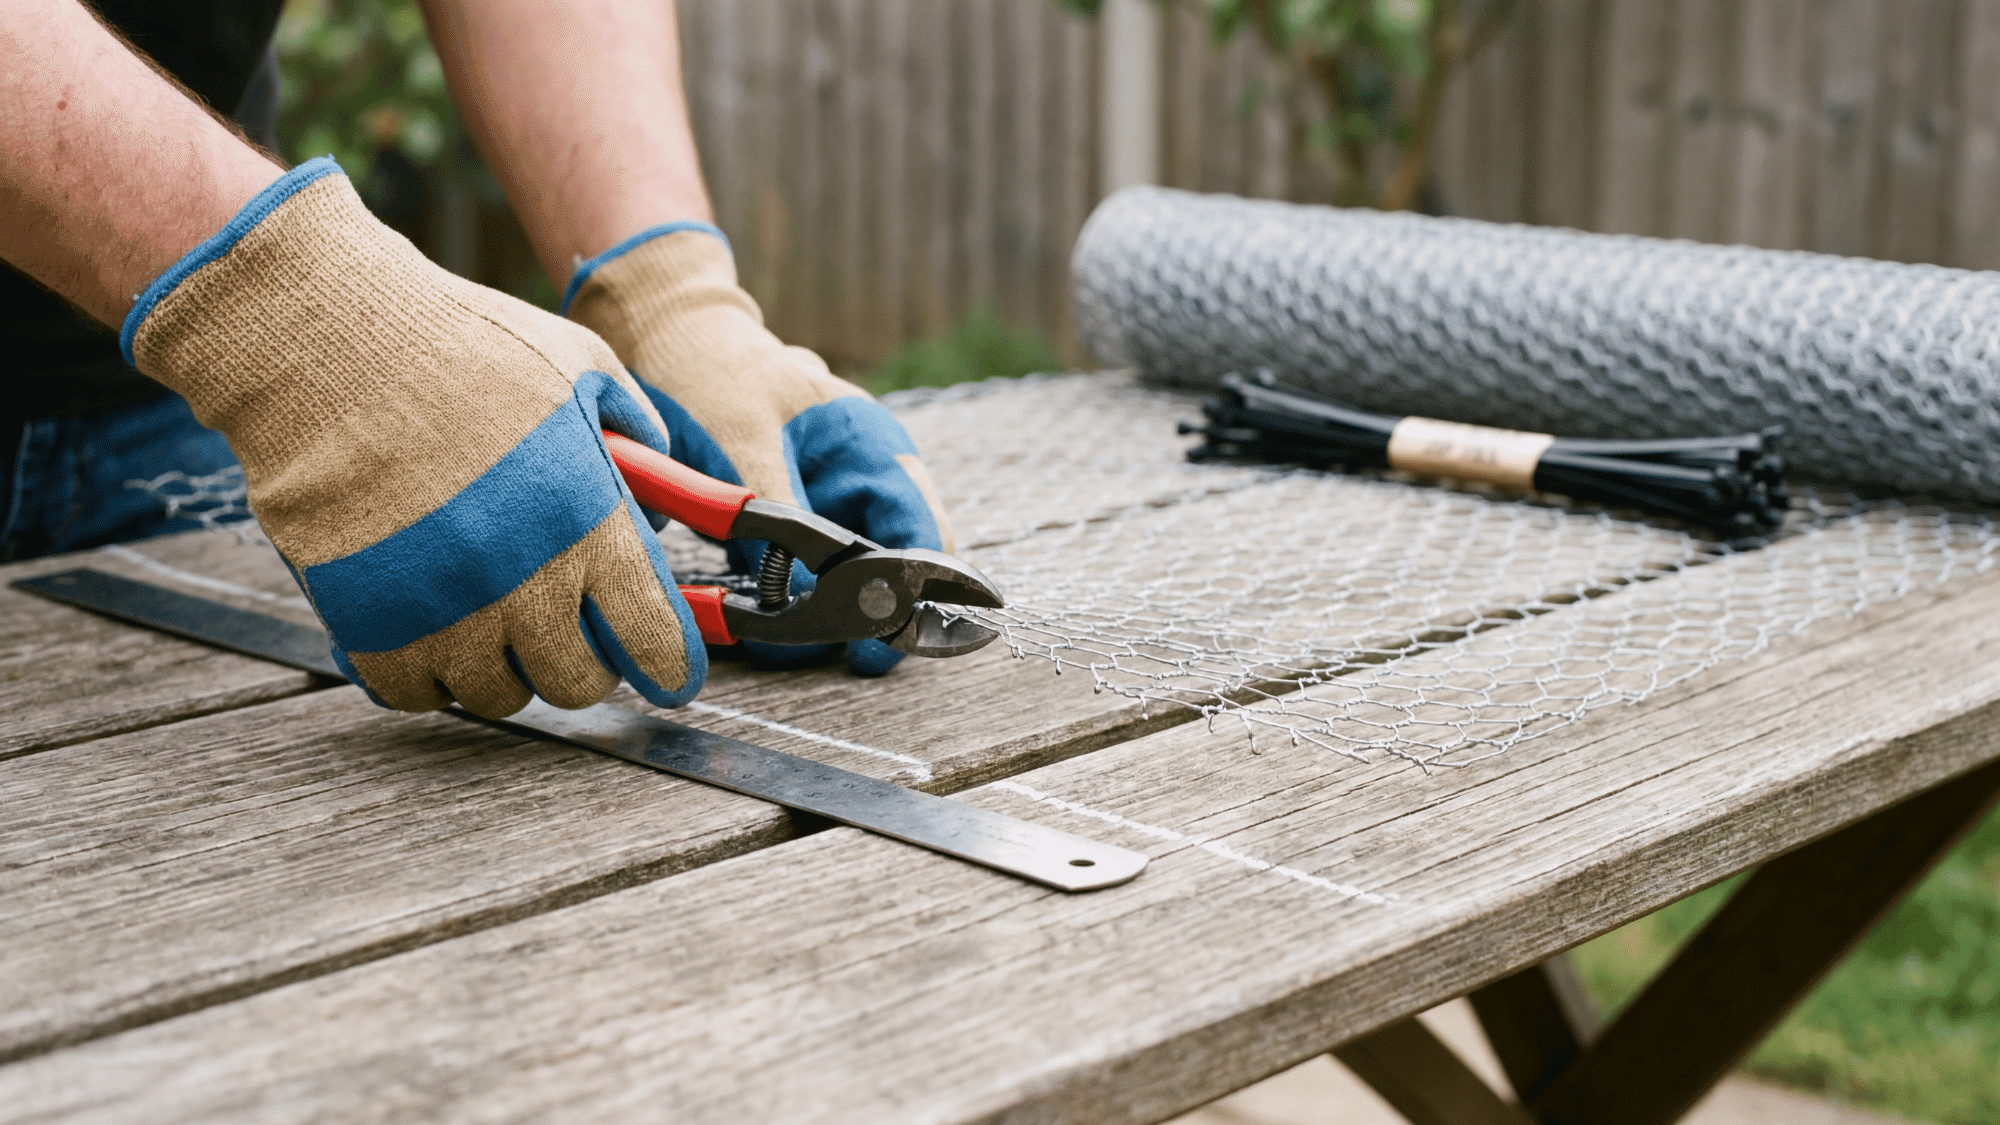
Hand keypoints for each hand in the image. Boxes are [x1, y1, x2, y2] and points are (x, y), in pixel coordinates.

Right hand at [123, 159, 704, 717]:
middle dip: (583, 662)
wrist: (326, 342)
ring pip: (498, 696)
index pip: (655, 643)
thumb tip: (661, 491)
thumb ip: (637, 430)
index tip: (667, 671)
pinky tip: (431, 622)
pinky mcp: (370, 625)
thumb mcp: (581, 366)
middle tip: (568, 627)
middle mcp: (524, 584)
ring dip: (504, 666)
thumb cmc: (457, 344)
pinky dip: (429, 671)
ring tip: (493, 613)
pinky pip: (417, 692)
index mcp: (589, 526)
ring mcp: (445, 613)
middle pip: (577, 685)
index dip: (669, 666)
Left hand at [564, 225, 953, 674]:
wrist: (663, 337)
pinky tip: (754, 616)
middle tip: (825, 651)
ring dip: (820, 610)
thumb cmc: (710, 370)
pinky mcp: (792, 516)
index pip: (921, 529)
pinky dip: (787, 596)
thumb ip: (770, 512)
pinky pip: (803, 570)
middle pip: (891, 562)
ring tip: (775, 637)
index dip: (911, 590)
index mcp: (872, 445)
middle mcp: (862, 474)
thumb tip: (787, 589)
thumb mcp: (741, 438)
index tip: (880, 641)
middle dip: (862, 611)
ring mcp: (829, 496)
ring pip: (848, 576)